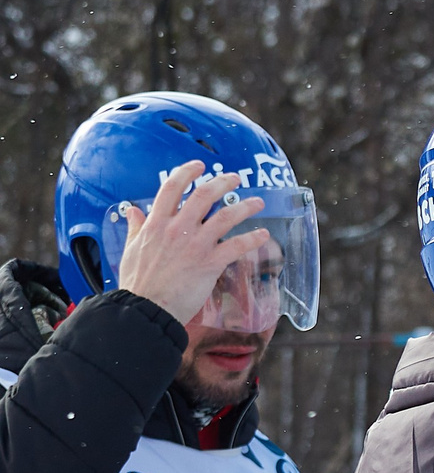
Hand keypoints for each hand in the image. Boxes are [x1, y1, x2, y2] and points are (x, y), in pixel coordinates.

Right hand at [112, 162, 269, 325]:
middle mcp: (177, 228)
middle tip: (235, 178)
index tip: (199, 165)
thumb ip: (136, 227)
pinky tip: (263, 236)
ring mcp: (195, 244)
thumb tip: (133, 210)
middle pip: (204, 195)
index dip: (187, 172)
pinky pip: (237, 246)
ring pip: (225, 216)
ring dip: (245, 206)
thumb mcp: (131, 248)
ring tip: (258, 202)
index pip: (172, 188)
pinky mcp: (210, 262)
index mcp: (156, 223)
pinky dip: (253, 239)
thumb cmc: (138, 282)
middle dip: (223, 182)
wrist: (146, 307)